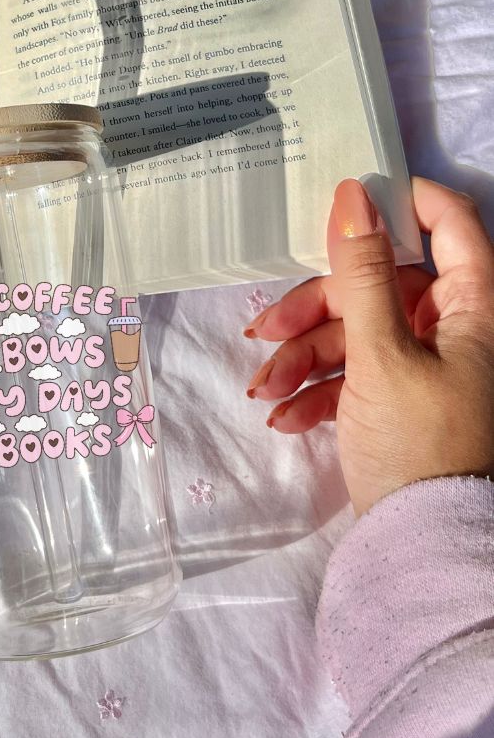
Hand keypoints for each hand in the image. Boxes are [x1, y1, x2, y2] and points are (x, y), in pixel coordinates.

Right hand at [243, 178, 493, 514]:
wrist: (421, 543)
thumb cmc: (417, 442)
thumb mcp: (381, 354)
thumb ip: (362, 274)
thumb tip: (353, 194)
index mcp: (472, 305)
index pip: (448, 223)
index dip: (397, 203)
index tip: (339, 205)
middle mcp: (451, 325)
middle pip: (374, 287)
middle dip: (313, 313)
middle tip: (264, 333)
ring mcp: (421, 361)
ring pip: (352, 333)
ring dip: (302, 361)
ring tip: (265, 393)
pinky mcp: (394, 395)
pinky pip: (351, 374)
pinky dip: (317, 391)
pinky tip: (286, 418)